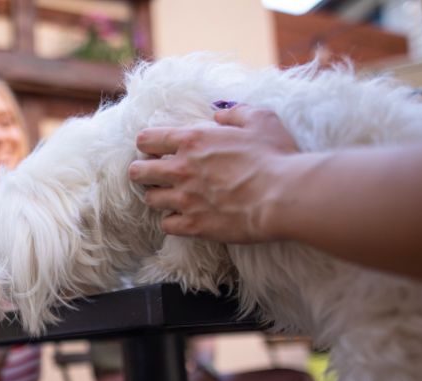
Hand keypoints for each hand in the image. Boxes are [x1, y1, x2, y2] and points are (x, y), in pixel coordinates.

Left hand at [128, 104, 298, 242]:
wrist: (283, 195)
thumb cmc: (275, 155)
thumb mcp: (260, 119)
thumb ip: (235, 113)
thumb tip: (218, 114)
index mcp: (192, 140)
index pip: (146, 139)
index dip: (148, 144)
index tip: (157, 149)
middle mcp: (181, 169)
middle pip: (138, 172)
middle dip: (142, 171)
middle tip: (155, 175)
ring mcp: (185, 200)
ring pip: (150, 200)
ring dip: (158, 197)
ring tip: (171, 196)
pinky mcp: (194, 226)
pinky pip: (167, 225)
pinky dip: (172, 222)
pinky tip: (184, 218)